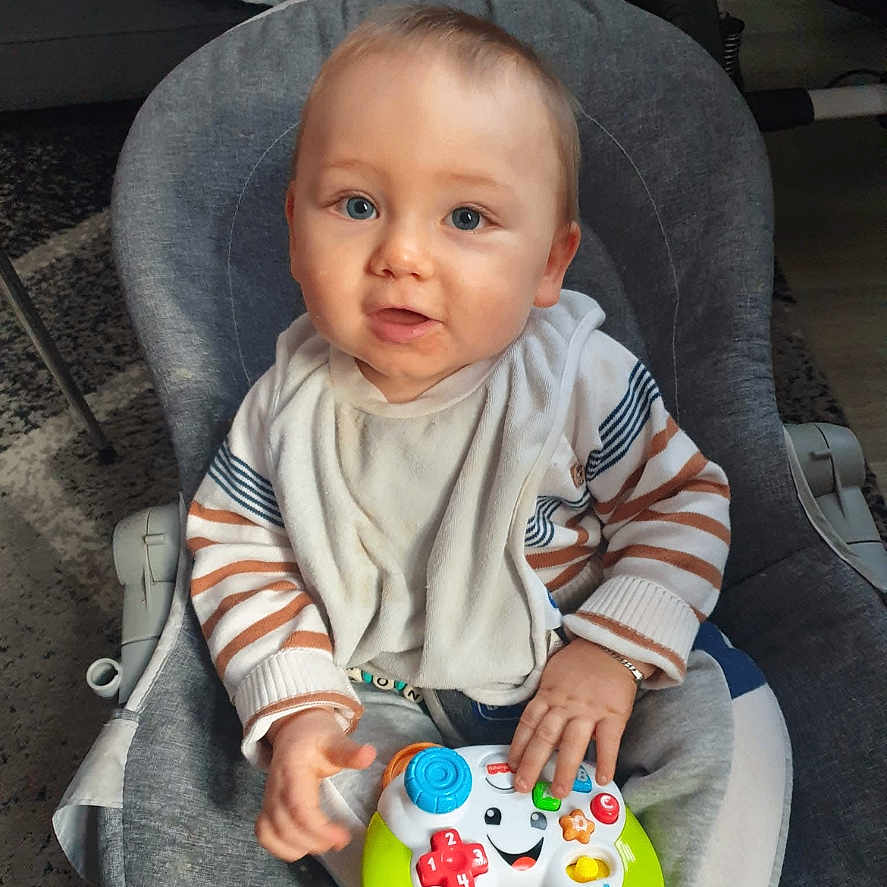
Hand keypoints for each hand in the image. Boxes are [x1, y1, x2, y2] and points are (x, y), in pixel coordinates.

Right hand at [255, 708, 375, 861]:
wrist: (296, 730)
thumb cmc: (315, 737)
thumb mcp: (335, 740)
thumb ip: (350, 752)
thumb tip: (369, 754)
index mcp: (293, 771)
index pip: (299, 809)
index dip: (319, 829)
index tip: (342, 836)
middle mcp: (276, 787)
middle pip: (287, 827)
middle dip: (314, 842)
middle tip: (339, 841)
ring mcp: (268, 798)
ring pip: (273, 834)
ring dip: (298, 847)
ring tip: (323, 843)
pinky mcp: (267, 806)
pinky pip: (264, 834)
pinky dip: (280, 847)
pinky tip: (302, 846)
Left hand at [508, 639, 645, 796]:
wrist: (610, 646)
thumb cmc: (579, 662)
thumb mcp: (553, 674)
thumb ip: (545, 699)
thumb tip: (536, 726)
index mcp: (548, 694)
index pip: (528, 723)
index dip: (518, 745)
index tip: (511, 765)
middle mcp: (565, 704)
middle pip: (545, 737)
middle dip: (532, 764)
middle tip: (523, 785)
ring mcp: (589, 710)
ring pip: (572, 743)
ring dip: (565, 770)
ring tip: (559, 791)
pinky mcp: (613, 714)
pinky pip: (608, 742)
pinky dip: (605, 761)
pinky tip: (600, 778)